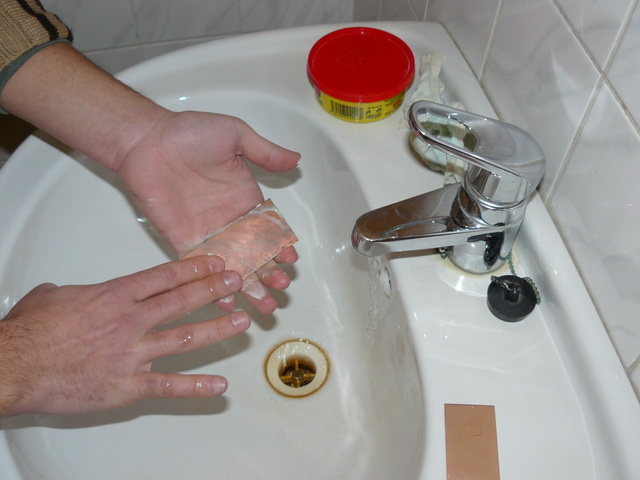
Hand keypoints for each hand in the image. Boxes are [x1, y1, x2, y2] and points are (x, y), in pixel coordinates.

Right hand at [0, 256, 248, 415]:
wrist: (14, 367)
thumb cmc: (30, 333)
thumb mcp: (52, 296)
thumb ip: (74, 291)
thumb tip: (70, 292)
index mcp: (114, 296)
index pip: (165, 276)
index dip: (194, 268)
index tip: (215, 263)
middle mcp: (130, 321)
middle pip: (182, 301)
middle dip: (214, 289)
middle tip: (237, 282)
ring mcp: (132, 354)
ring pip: (186, 338)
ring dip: (217, 329)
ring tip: (241, 321)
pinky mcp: (128, 386)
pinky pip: (169, 385)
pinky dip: (196, 387)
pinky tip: (219, 386)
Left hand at [114, 111, 300, 313]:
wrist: (146, 140)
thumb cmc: (188, 132)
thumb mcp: (235, 134)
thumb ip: (265, 152)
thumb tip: (297, 160)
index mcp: (245, 199)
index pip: (269, 229)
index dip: (281, 246)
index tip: (290, 259)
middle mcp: (230, 220)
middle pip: (256, 254)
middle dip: (270, 274)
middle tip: (280, 290)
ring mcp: (207, 233)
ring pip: (233, 267)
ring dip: (248, 286)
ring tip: (262, 306)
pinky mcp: (183, 242)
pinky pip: (201, 269)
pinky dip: (213, 286)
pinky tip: (227, 302)